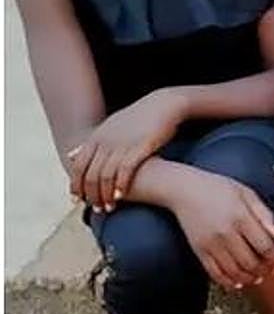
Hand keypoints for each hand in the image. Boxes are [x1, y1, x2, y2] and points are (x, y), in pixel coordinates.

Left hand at [69, 89, 186, 211]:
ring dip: (105, 194)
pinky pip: (125, 171)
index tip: (77, 200)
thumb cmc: (138, 118)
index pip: (78, 166)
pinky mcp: (139, 147)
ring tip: (108, 208)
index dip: (75, 185)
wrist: (163, 104)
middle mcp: (106, 141)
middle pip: (90, 174)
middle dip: (90, 195)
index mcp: (96, 137)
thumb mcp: (109, 127)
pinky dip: (120, 185)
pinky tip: (120, 196)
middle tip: (94, 208)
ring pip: (105, 176)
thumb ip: (89, 144)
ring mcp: (122, 144)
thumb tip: (70, 155)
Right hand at [172, 169, 273, 290]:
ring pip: (233, 271)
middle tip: (271, 271)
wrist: (184, 190)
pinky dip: (227, 282)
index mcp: (241, 217)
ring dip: (248, 278)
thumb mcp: (247, 193)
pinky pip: (214, 273)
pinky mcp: (198, 251)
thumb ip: (264, 214)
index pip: (264, 245)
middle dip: (264, 270)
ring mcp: (211, 244)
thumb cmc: (218, 188)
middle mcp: (226, 233)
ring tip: (257, 277)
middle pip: (250, 262)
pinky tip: (236, 283)